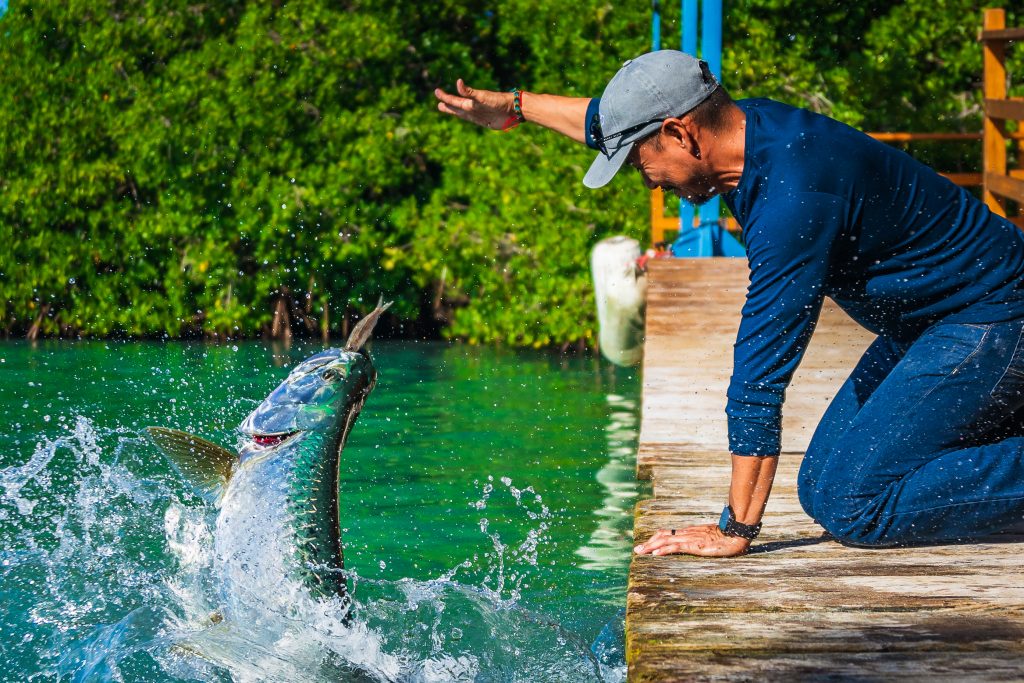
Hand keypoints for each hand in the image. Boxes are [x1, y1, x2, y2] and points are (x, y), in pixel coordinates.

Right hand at [434, 79, 515, 129]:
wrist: (513, 109)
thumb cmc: (498, 101)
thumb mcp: (482, 97)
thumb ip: (469, 92)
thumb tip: (458, 82)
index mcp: (470, 102)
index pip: (455, 100)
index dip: (446, 98)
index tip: (437, 93)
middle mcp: (472, 108)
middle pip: (457, 106)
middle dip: (448, 104)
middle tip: (438, 103)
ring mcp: (478, 114)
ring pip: (462, 113)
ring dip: (454, 111)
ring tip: (445, 108)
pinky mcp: (484, 121)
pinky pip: (472, 119)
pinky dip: (466, 116)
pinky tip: (464, 114)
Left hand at [633, 524, 750, 556]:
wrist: (737, 534)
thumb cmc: (727, 537)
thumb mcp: (711, 539)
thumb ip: (703, 540)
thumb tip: (699, 544)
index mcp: (690, 532)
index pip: (669, 533)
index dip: (656, 538)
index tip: (647, 544)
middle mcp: (687, 533)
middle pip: (663, 536)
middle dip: (649, 543)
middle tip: (637, 549)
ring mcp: (690, 538)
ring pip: (665, 541)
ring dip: (651, 546)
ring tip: (640, 552)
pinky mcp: (695, 545)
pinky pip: (676, 547)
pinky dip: (664, 550)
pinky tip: (655, 554)